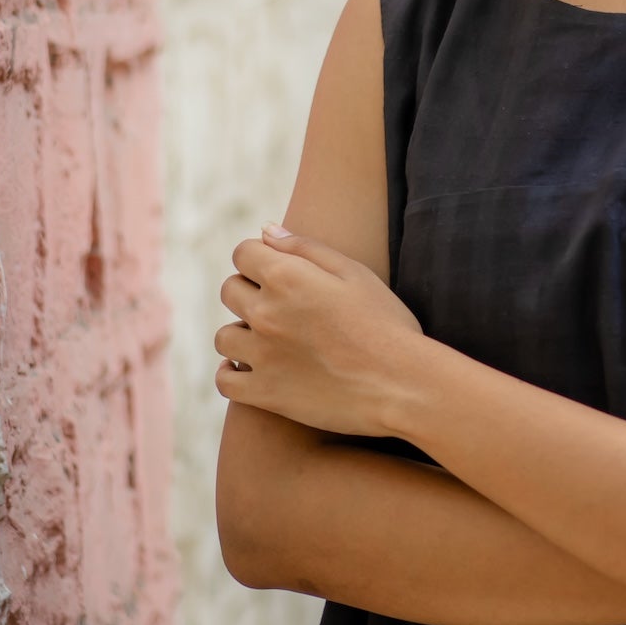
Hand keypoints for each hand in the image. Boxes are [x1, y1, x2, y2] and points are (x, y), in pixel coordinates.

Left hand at [215, 227, 423, 435]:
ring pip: (224, 336)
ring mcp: (261, 356)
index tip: (276, 270)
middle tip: (282, 306)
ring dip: (242, 333)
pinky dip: (231, 373)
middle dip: (250, 291)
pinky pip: (225, 380)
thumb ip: (305, 248)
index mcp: (287, 277)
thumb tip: (265, 231)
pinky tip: (247, 369)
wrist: (401, 385)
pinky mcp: (265, 393)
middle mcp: (265, 313)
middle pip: (230, 290)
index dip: (260, 258)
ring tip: (269, 340)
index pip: (243, 253)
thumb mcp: (355, 273)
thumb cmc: (385, 324)